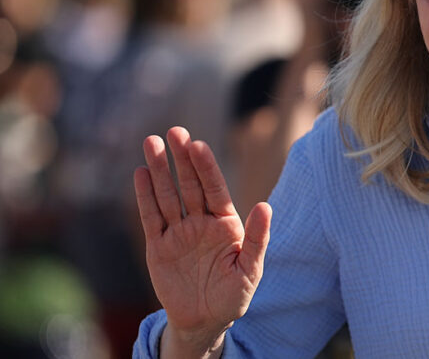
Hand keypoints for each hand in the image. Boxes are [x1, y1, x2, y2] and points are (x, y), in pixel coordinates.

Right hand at [133, 127, 271, 354]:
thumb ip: (258, 238)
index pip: (215, 188)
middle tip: (174, 131)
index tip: (198, 145)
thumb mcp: (251, 269)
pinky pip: (151, 218)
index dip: (206, 167)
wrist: (205, 321)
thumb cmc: (234, 295)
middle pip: (189, 185)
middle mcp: (201, 222)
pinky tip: (140, 173)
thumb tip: (265, 205)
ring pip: (167, 196)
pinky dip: (145, 196)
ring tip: (151, 142)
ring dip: (159, 170)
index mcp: (226, 223)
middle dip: (181, 159)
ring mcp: (178, 232)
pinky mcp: (158, 247)